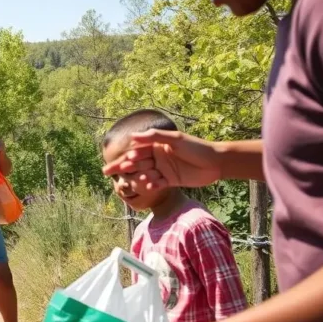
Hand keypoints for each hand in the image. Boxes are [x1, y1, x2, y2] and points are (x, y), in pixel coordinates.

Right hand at [101, 130, 221, 189]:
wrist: (215, 162)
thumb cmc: (196, 147)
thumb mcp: (175, 139)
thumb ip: (154, 137)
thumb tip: (132, 136)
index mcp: (156, 146)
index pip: (136, 151)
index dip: (123, 157)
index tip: (115, 162)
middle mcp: (157, 157)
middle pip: (135, 164)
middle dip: (122, 168)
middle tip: (107, 173)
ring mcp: (163, 169)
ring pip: (144, 174)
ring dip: (139, 177)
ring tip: (138, 179)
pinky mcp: (170, 180)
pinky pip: (156, 183)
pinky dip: (151, 185)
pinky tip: (149, 185)